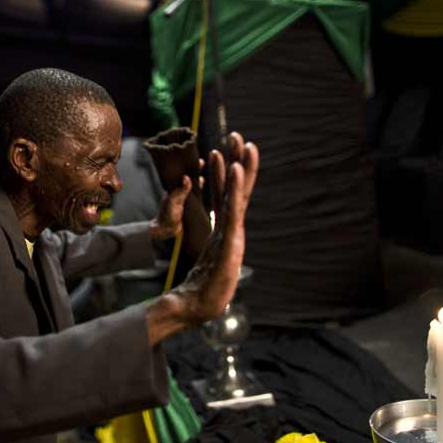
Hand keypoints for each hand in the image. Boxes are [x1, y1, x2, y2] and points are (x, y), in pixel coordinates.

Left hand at [146, 132, 258, 343]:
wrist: (199, 307)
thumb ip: (211, 242)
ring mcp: (232, 234)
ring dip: (240, 168)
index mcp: (224, 229)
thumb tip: (210, 231)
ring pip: (238, 195)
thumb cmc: (203, 286)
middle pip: (236, 190)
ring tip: (243, 145)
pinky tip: (235, 170)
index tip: (228, 148)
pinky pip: (232, 210)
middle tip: (239, 136)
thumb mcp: (208, 257)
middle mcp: (231, 228)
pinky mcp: (230, 243)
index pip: (228, 194)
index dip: (228, 171)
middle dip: (239, 162)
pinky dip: (235, 188)